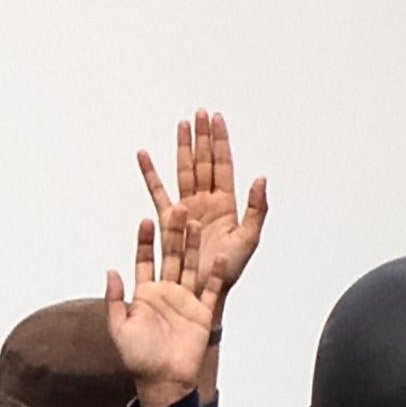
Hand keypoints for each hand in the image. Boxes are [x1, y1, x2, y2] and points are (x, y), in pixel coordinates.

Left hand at [105, 209, 224, 406]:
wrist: (162, 381)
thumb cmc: (137, 358)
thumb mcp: (118, 327)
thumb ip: (114, 299)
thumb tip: (111, 270)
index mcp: (145, 294)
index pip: (145, 260)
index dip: (145, 241)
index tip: (146, 221)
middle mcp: (166, 292)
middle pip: (171, 257)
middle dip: (173, 234)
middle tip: (176, 209)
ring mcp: (186, 301)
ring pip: (191, 267)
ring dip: (193, 246)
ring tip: (195, 223)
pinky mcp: (202, 313)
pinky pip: (211, 290)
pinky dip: (215, 275)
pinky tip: (218, 256)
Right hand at [137, 109, 268, 305]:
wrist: (205, 292)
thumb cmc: (228, 271)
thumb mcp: (249, 239)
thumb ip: (257, 208)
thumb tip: (261, 178)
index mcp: (226, 204)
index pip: (223, 164)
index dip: (220, 141)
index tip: (216, 118)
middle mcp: (206, 201)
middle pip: (203, 161)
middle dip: (201, 137)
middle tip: (198, 113)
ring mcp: (187, 209)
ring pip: (183, 171)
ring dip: (181, 148)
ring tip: (181, 125)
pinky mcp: (169, 220)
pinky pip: (158, 192)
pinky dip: (150, 174)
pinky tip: (144, 156)